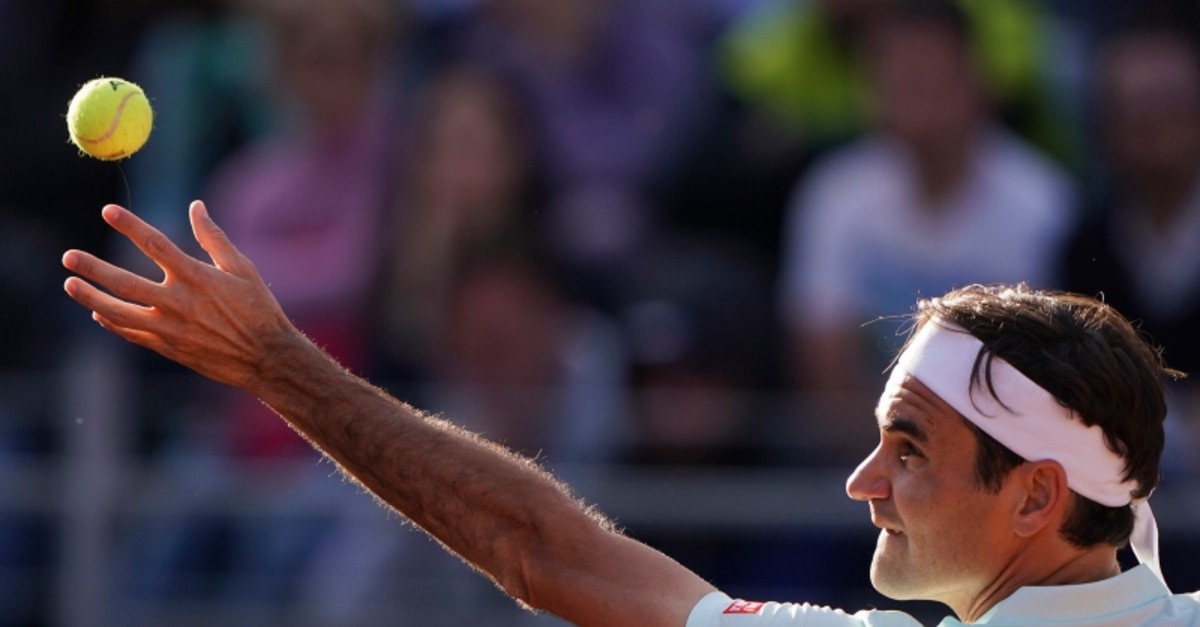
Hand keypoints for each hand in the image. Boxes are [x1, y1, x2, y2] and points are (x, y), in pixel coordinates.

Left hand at [62, 201, 300, 388]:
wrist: (265, 357)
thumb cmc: (259, 309)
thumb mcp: (242, 269)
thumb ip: (214, 238)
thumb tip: (196, 206)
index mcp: (198, 278)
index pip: (156, 244)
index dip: (130, 226)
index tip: (108, 211)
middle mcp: (180, 302)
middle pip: (125, 282)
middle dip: (94, 268)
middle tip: (69, 257)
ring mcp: (171, 328)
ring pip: (120, 312)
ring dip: (92, 298)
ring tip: (70, 285)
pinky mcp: (169, 348)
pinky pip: (132, 334)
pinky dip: (112, 323)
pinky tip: (98, 313)